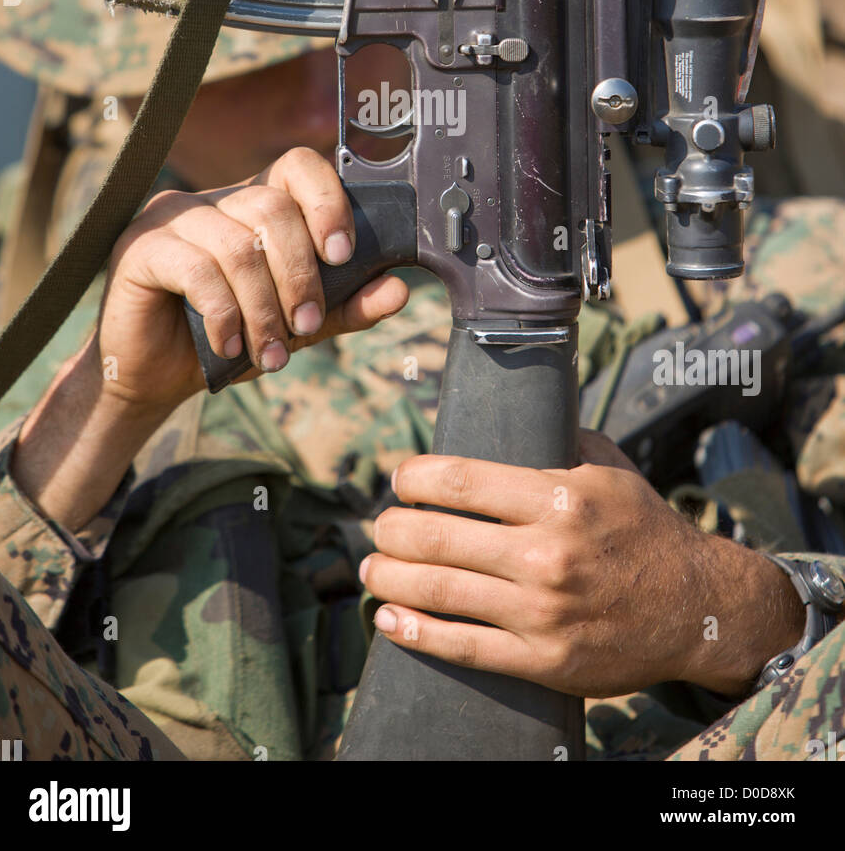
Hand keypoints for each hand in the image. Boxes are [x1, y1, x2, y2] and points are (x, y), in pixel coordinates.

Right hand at [12, 148, 408, 530]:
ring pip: (238, 245)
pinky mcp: (140, 247)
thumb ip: (347, 305)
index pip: (299, 166)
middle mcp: (212, 198)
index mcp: (253, 202)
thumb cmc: (228, 340)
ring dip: (263, 308)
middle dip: (299, 276)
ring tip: (271, 353)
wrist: (156, 379)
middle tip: (305, 326)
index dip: (327, 203)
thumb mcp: (298, 325)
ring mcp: (171, 217)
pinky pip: (197, 269)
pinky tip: (229, 346)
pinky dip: (224, 314)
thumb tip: (399, 291)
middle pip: (272, 208)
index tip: (342, 257)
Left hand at [359, 431, 804, 698]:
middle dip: (391, 529)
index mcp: (558, 497)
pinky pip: (462, 648)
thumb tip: (505, 409)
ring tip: (373, 568)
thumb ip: (555, 438)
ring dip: (390, 577)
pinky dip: (415, 632)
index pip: (459, 480)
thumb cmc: (644, 528)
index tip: (400, 480)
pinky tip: (390, 618)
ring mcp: (542, 611)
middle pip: (435, 536)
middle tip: (380, 526)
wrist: (696, 606)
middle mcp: (546, 553)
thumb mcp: (607, 468)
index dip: (413, 478)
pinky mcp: (543, 660)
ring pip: (438, 591)